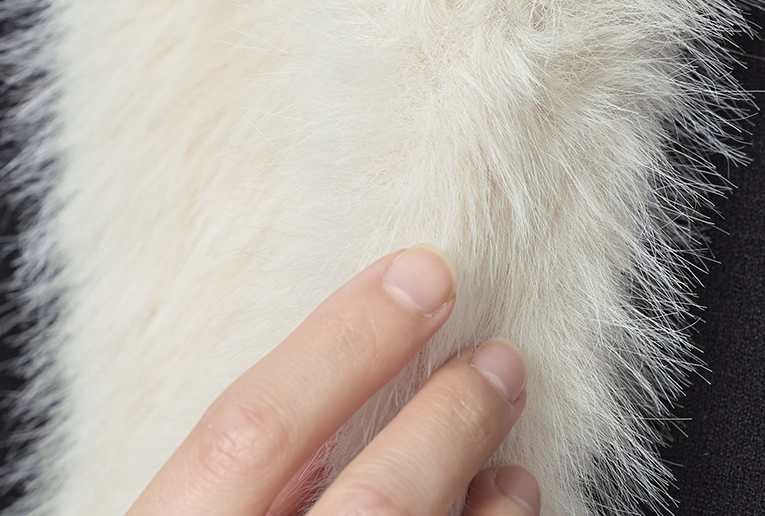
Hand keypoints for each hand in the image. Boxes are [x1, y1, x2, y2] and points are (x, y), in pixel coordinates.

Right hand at [125, 245, 538, 514]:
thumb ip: (249, 481)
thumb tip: (354, 374)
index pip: (250, 430)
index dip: (346, 339)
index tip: (424, 272)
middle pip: (371, 505)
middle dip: (448, 420)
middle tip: (500, 360)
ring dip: (486, 500)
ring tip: (516, 455)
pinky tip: (506, 515)